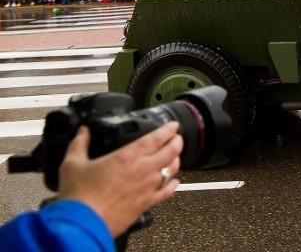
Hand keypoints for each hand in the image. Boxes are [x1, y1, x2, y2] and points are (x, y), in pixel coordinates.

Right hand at [57, 123, 182, 236]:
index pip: (157, 137)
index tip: (172, 125)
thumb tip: (83, 132)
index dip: (168, 129)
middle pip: (171, 151)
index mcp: (128, 156)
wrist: (83, 224)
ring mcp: (147, 187)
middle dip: (177, 141)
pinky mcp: (147, 203)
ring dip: (176, 160)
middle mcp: (142, 170)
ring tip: (175, 156)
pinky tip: (174, 182)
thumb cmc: (79, 196)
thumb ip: (79, 144)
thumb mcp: (72, 164)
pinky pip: (167, 192)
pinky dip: (173, 185)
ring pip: (172, 170)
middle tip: (177, 137)